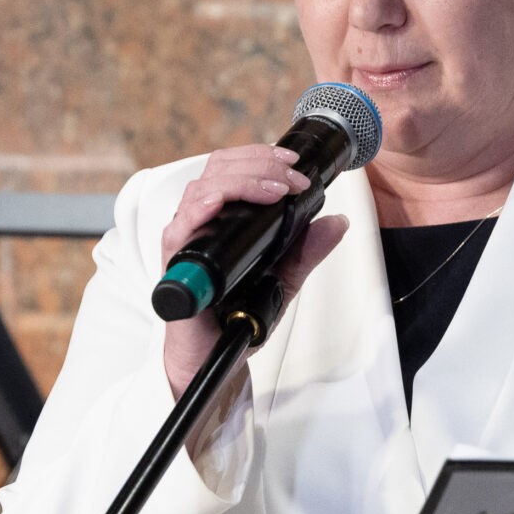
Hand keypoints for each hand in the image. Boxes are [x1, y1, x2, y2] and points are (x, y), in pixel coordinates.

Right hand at [159, 144, 348, 399]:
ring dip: (241, 180)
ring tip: (275, 189)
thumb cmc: (236, 314)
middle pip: (218, 169)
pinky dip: (200, 208)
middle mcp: (201, 222)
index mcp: (223, 218)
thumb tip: (337, 222)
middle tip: (292, 178)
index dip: (262, 157)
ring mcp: (187, 240)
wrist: (215, 356)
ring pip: (203, 188)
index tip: (294, 165)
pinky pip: (179, 227)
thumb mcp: (283, 277)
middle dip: (259, 165)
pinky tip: (220, 203)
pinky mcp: (176, 263)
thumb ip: (307, 250)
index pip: (233, 167)